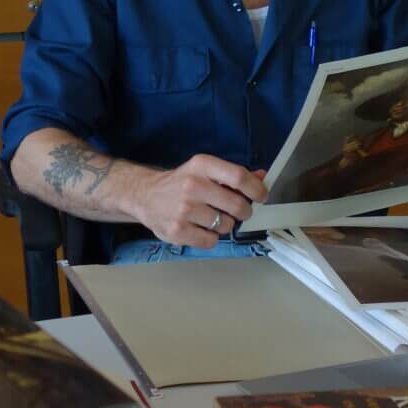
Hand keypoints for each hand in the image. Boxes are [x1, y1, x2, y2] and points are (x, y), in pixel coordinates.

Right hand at [129, 154, 267, 248]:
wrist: (144, 196)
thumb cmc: (180, 182)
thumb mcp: (203, 170)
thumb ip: (232, 175)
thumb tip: (263, 176)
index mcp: (201, 166)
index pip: (238, 177)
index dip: (256, 189)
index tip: (262, 196)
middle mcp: (192, 186)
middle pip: (236, 204)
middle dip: (245, 211)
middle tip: (240, 211)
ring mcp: (184, 210)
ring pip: (226, 225)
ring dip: (225, 225)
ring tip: (212, 218)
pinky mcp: (177, 230)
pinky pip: (211, 241)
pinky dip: (211, 238)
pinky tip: (201, 228)